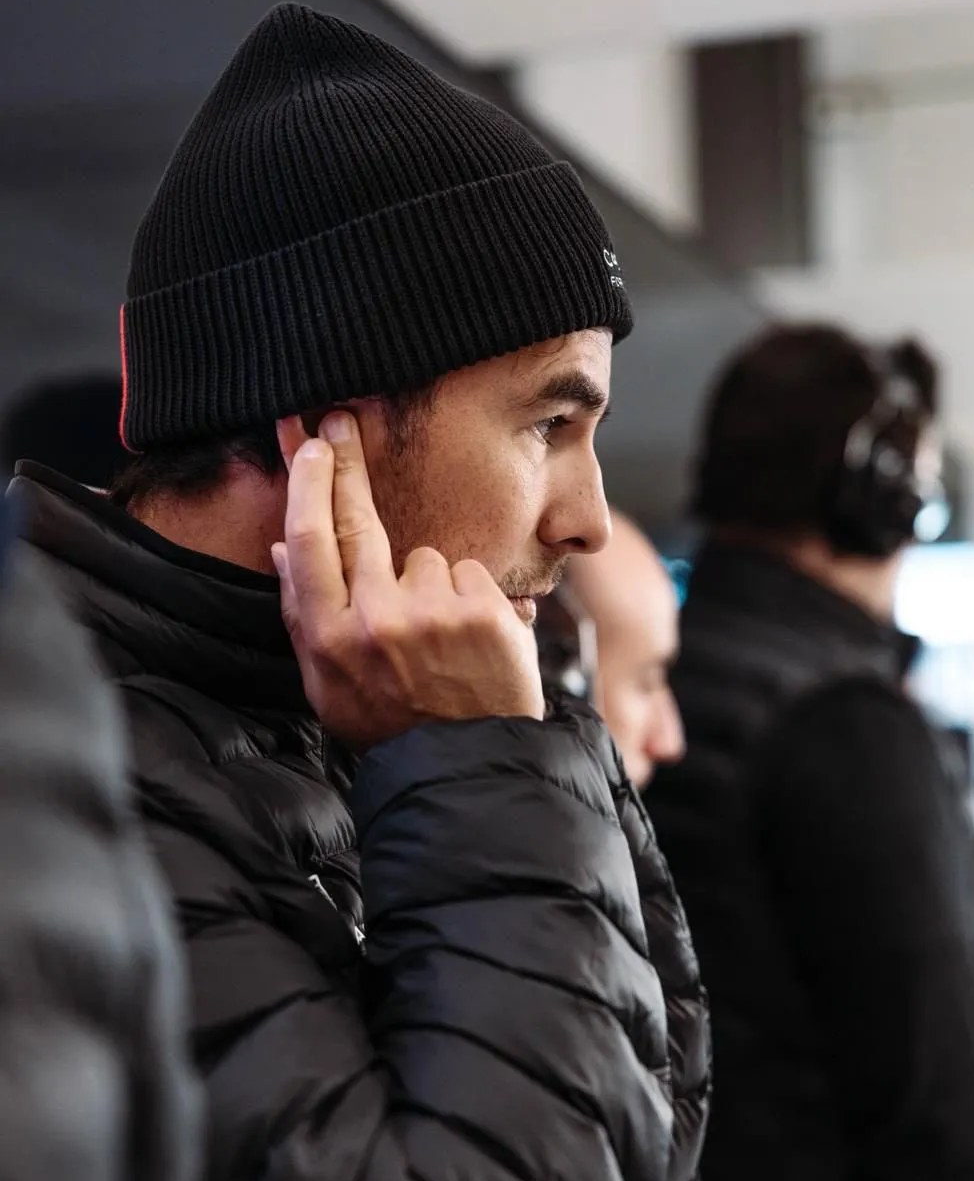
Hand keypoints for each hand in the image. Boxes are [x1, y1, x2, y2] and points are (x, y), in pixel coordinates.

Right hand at [272, 411, 544, 748]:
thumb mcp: (327, 684)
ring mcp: (433, 614)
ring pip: (423, 557)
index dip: (308, 485)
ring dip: (427, 583)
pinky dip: (468, 596)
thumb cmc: (389, 722)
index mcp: (331, 638)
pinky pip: (467, 573)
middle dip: (346, 462)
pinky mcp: (484, 611)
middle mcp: (377, 620)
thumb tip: (282, 547)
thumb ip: (304, 616)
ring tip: (437, 637)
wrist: (466, 763)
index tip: (309, 444)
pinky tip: (468, 638)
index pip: (310, 541)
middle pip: (356, 521)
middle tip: (343, 417)